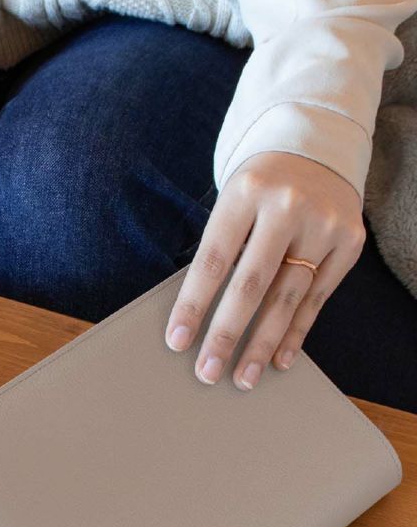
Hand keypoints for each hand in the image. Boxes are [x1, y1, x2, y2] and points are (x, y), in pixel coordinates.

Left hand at [165, 152, 365, 389]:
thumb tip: (196, 318)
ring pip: (287, 298)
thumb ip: (220, 249)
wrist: (317, 148)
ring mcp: (323, 224)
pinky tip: (279, 360)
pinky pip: (318, 298)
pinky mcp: (349, 241)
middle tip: (207, 372)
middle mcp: (287, 205)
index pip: (214, 259)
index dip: (193, 304)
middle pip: (251, 284)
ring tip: (242, 377)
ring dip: (262, 345)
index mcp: (246, 191)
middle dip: (226, 334)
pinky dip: (296, 333)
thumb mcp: (233, 200)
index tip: (177, 341)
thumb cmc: (260, 187)